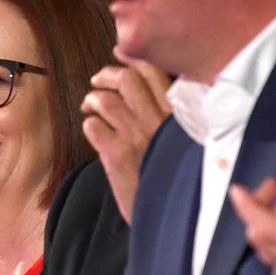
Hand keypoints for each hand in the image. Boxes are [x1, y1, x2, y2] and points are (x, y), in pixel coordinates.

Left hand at [81, 52, 171, 222]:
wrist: (172, 221)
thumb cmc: (178, 180)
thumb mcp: (185, 144)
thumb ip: (172, 118)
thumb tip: (148, 92)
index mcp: (179, 117)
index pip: (156, 73)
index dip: (133, 59)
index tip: (119, 53)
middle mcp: (159, 123)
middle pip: (128, 80)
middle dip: (107, 75)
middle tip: (98, 82)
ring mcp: (137, 137)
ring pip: (107, 100)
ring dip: (94, 99)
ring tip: (91, 107)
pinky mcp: (117, 156)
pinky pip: (94, 127)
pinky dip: (90, 125)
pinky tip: (94, 132)